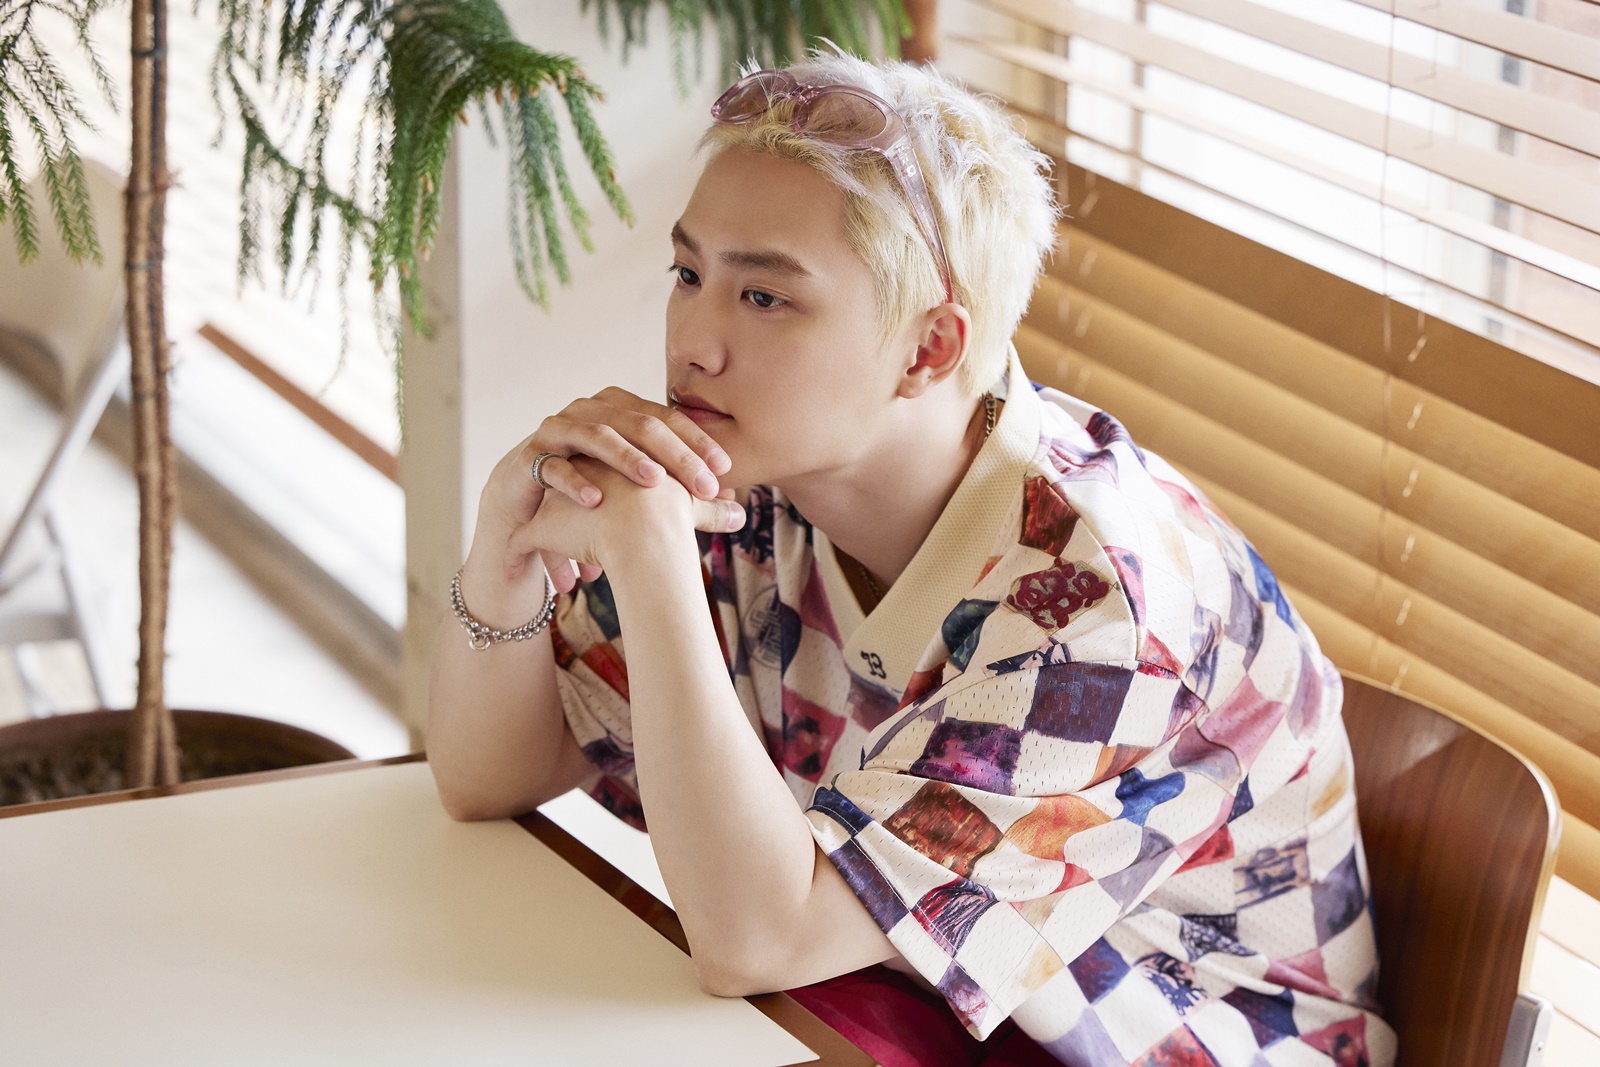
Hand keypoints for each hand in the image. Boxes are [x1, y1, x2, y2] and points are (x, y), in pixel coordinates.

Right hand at [475, 387, 731, 591]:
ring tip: (655, 482)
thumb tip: (737, 507)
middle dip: (675, 455)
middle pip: (640, 425)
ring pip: (598, 436)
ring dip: (627, 459)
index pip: (666, 419)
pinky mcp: (529, 457)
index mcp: (620, 411)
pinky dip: (575, 482)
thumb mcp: (638, 495)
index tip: (724, 470)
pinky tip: (596, 501)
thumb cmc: (590, 493)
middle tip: (703, 486)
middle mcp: (590, 412)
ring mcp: (557, 430)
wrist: (526, 503)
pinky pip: (554, 466)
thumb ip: (683, 499)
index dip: (697, 442)